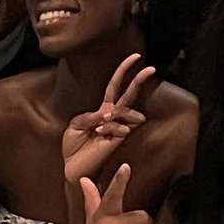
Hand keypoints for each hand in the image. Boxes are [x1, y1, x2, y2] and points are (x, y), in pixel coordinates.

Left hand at [61, 53, 155, 196]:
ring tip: (97, 128)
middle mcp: (113, 117)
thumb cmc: (73, 146)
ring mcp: (118, 128)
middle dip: (139, 80)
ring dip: (113, 115)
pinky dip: (109, 128)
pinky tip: (100, 135)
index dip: (124, 70)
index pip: (116, 86)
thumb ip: (90, 115)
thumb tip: (107, 112)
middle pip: (130, 94)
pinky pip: (121, 127)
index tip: (136, 57)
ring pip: (126, 111)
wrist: (72, 167)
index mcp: (102, 109)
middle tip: (151, 68)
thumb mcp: (75, 124)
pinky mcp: (120, 140)